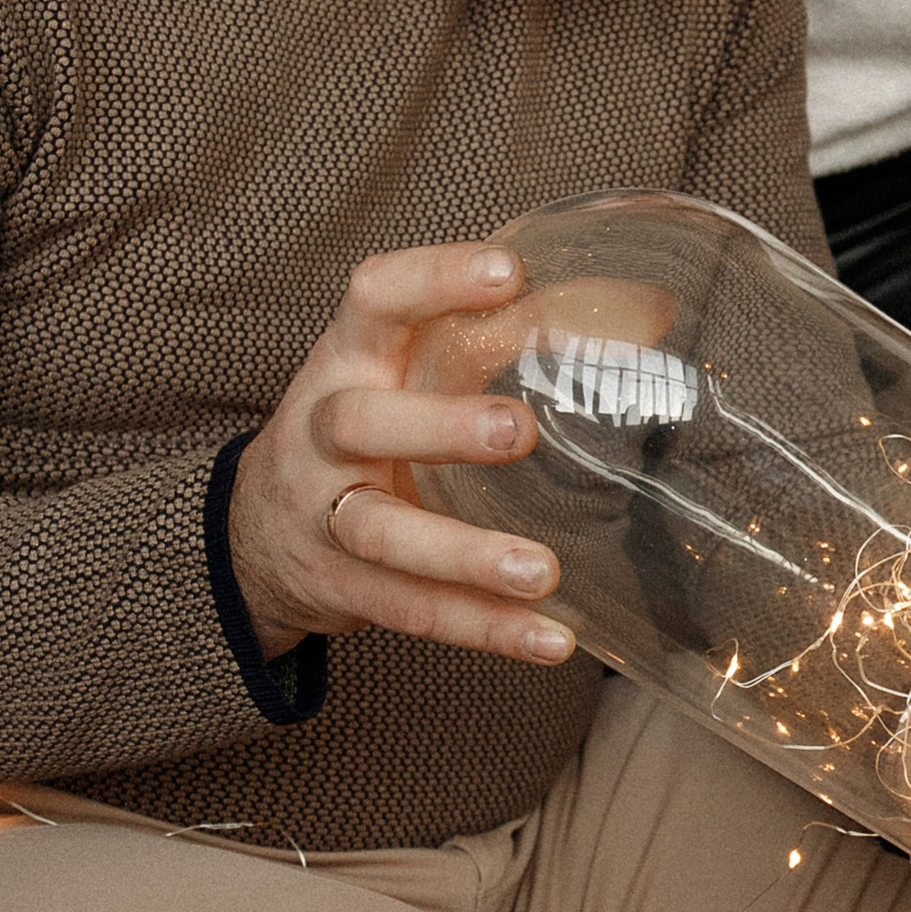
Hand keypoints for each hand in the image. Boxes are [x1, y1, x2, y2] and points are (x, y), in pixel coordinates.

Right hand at [226, 243, 573, 669]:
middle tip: (518, 431)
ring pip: (383, 536)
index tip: (507, 272)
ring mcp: (324, 516)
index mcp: (348, 358)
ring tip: (543, 571)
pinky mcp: (343, 590)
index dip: (433, 279)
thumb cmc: (369, 427)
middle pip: (361, 422)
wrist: (257, 533)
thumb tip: (653, 313)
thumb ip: (506, 337)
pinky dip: (483, 630)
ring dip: (466, 556)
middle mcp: (322, 431)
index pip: (374, 299)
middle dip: (437, 427)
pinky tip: (551, 639)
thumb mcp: (409, 370)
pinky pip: (412, 613)